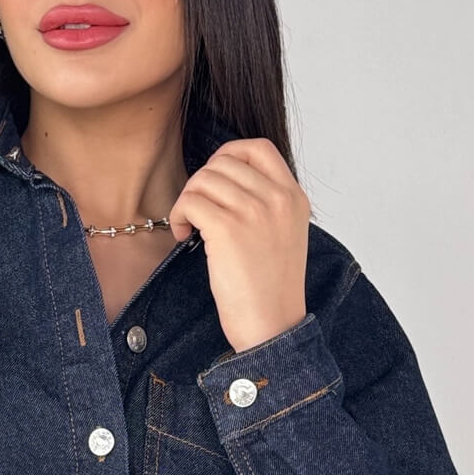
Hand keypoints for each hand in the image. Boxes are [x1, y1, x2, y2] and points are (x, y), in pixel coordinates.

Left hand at [168, 139, 309, 353]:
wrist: (273, 325)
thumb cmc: (271, 290)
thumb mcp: (284, 235)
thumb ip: (266, 205)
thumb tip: (224, 184)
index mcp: (293, 197)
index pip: (258, 148)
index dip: (227, 155)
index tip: (213, 179)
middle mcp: (277, 198)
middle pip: (223, 162)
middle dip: (201, 183)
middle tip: (197, 212)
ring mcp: (253, 211)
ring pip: (203, 179)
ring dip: (187, 200)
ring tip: (189, 228)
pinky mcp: (228, 228)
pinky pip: (191, 201)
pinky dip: (179, 216)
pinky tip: (184, 236)